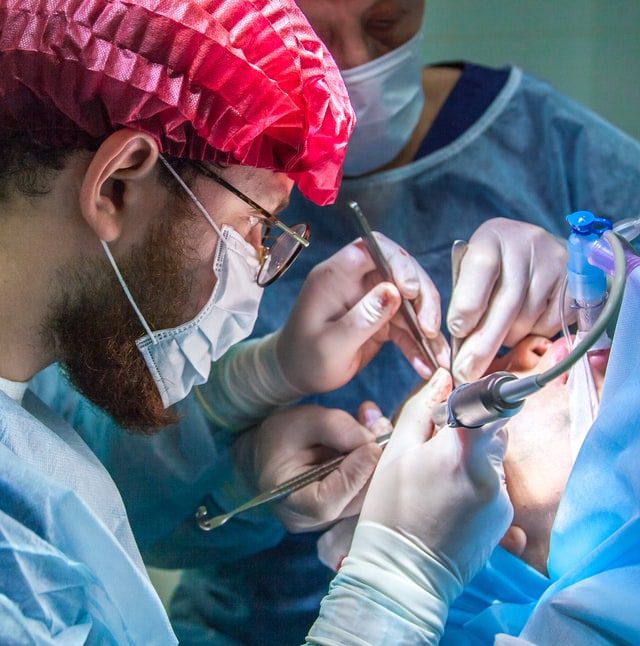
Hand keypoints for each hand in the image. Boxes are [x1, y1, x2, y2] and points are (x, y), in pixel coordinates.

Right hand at [232, 405, 383, 531]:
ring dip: (378, 463)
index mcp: (289, 502)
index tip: (372, 446)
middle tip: (383, 429)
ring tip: (378, 429)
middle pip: (354, 500)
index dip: (355, 474)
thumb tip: (371, 439)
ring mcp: (331, 520)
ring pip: (367, 496)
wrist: (271, 451)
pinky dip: (374, 467)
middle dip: (374, 464)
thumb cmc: (281, 437)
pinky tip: (374, 442)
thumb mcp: (302, 421)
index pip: (327, 501)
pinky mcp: (344, 511)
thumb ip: (336, 427)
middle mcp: (312, 521)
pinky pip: (367, 491)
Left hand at [276, 233, 449, 394]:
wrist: (294, 375)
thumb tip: (395, 291)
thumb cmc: (305, 359)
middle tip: (429, 327)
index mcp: (336, 275)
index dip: (399, 262)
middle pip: (401, 272)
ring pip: (411, 301)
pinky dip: (418, 344)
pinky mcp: (380, 318)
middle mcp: (356, 280)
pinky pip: (406, 325)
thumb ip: (363, 318)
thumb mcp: (332, 344)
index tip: (411, 291)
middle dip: (422, 297)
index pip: (374, 247)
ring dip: (426, 326)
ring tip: (437, 355)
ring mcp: (370, 298)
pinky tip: (426, 365)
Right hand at [359, 368, 512, 584]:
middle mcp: (490, 472)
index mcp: (460, 450)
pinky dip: (478, 485)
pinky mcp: (504, 519)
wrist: (403, 573)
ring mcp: (501, 498)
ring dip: (474, 459)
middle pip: (495, 430)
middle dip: (472, 431)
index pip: (492, 404)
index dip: (480, 397)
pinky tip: (452, 502)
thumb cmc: (391, 508)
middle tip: (439, 451)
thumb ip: (422, 410)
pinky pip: (496, 486)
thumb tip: (444, 378)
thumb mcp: (397, 452)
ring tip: (442, 483)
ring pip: (494, 458)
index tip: (465, 405)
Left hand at [448, 218, 566, 382]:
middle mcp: (527, 243)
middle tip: (466, 371)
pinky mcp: (575, 283)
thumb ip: (466, 299)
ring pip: (527, 317)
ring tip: (495, 341)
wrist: (535, 250)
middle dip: (483, 343)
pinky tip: (522, 328)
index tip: (457, 332)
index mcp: (492, 236)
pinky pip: (549, 323)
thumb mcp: (472, 272)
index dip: (469, 304)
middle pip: (507, 302)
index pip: (481, 268)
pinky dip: (531, 335)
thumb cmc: (493, 267)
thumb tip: (461, 345)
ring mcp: (555, 262)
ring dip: (506, 339)